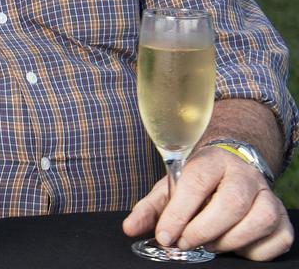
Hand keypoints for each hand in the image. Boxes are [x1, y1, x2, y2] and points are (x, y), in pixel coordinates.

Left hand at [123, 146, 292, 260]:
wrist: (230, 173)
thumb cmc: (197, 185)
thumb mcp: (170, 190)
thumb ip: (150, 209)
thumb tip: (129, 228)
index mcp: (212, 161)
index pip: (196, 184)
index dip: (179, 213)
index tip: (165, 236)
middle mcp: (244, 175)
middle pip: (232, 203)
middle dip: (203, 230)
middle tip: (185, 243)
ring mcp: (267, 195)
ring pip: (258, 220)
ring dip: (228, 241)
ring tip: (208, 244)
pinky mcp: (283, 218)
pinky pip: (276, 240)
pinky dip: (253, 251)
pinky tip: (234, 246)